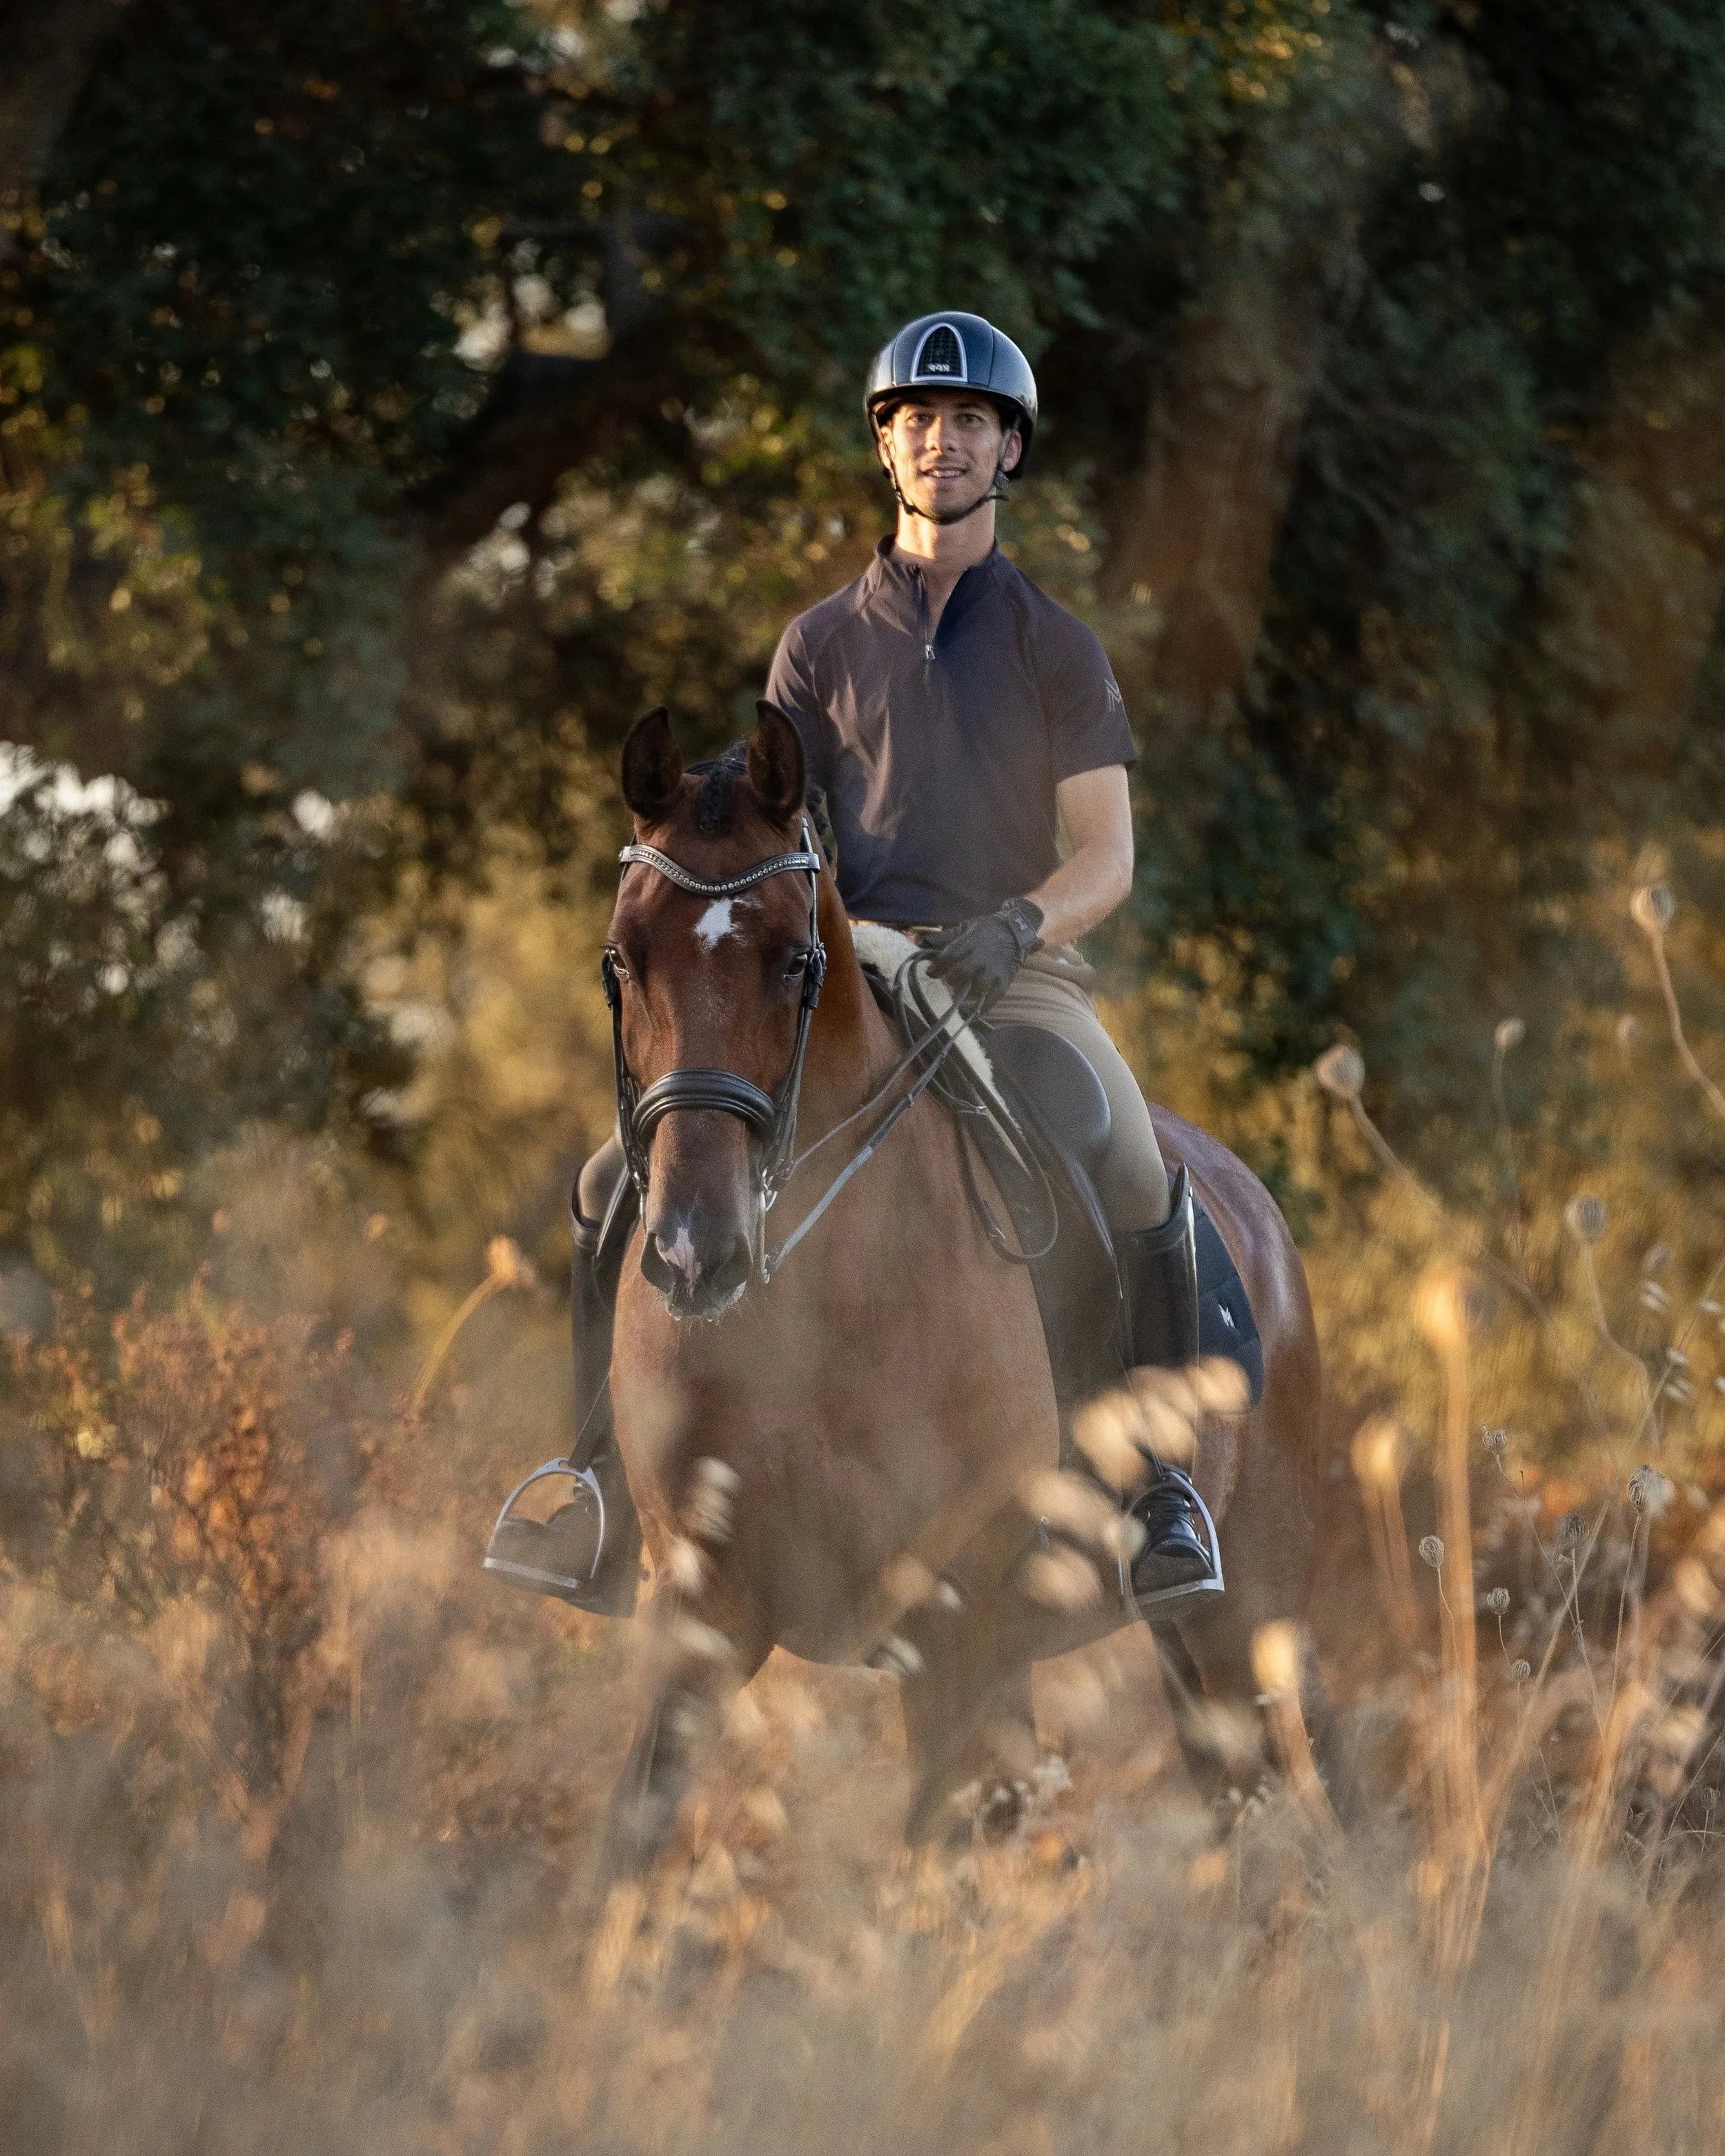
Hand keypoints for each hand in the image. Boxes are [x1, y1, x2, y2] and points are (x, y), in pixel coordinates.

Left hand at [922, 898, 1042, 1010]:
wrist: (1015, 929)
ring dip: (968, 993)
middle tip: (949, 983)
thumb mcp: (965, 927)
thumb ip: (944, 937)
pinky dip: (985, 1006)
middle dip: (952, 980)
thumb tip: (921, 942)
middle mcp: (982, 956)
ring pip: (979, 985)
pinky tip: (976, 1011)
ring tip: (961, 995)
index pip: (951, 955)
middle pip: (964, 972)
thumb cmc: (986, 929)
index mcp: (971, 942)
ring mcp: (994, 969)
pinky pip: (995, 996)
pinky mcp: (1005, 979)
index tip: (931, 973)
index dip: (939, 966)